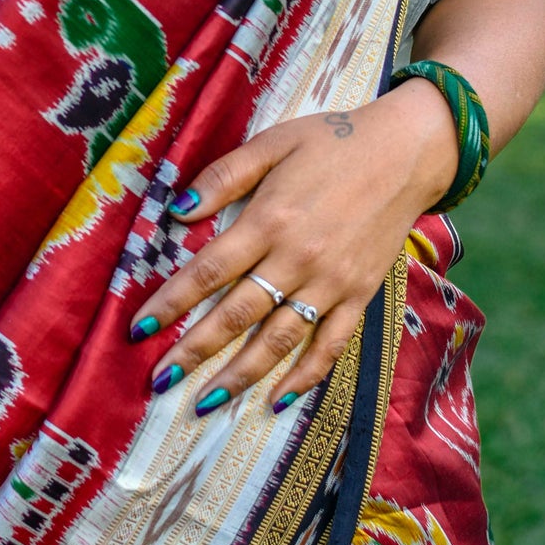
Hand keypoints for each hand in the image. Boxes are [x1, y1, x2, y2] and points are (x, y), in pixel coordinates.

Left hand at [128, 82, 458, 413]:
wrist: (404, 152)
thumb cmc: (332, 141)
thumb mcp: (273, 142)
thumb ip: (224, 176)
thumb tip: (177, 210)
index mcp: (269, 220)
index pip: (208, 271)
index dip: (171, 303)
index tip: (139, 329)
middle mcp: (297, 259)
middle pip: (237, 315)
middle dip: (194, 351)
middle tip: (159, 381)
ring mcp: (331, 283)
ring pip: (278, 340)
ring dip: (239, 375)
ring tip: (205, 403)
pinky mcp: (359, 296)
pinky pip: (329, 344)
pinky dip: (304, 376)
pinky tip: (277, 399)